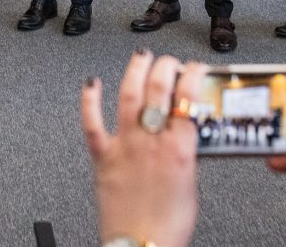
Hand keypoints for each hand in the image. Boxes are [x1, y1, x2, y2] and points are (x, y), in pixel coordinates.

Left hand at [82, 52, 206, 246]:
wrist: (141, 245)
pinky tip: (91, 83)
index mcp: (180, 150)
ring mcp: (125, 146)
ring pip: (128, 96)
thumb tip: (184, 133)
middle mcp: (151, 142)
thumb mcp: (191, 184)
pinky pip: (92, 122)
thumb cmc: (167, 226)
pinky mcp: (103, 156)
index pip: (189, 99)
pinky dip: (90, 99)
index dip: (193, 75)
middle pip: (159, 90)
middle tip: (169, 61)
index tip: (195, 67)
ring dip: (135, 71)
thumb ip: (185, 153)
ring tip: (141, 56)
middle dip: (166, 67)